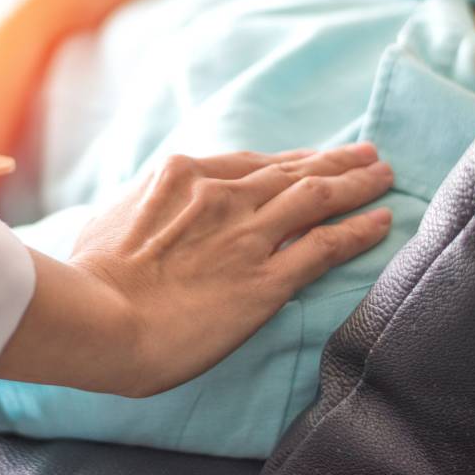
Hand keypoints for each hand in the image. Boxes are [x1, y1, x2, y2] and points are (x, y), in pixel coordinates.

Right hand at [0, 144, 392, 397]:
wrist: (97, 319)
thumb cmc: (90, 277)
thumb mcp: (109, 219)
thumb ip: (142, 207)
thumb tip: (145, 209)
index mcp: (183, 176)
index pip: (252, 163)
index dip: (290, 158)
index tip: (311, 157)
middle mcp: (222, 196)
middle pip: (292, 170)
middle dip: (334, 161)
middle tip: (368, 154)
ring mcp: (247, 235)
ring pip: (318, 198)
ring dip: (357, 184)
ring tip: (384, 176)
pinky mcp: (266, 280)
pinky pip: (326, 246)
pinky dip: (358, 230)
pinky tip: (381, 222)